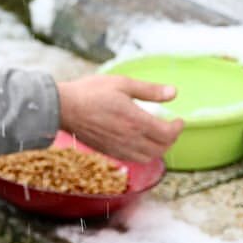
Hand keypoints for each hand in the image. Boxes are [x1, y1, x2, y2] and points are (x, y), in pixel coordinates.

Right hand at [55, 74, 184, 162]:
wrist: (64, 108)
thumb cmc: (91, 92)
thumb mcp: (123, 83)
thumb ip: (150, 90)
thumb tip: (173, 93)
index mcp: (136, 121)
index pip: (167, 133)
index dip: (177, 128)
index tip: (179, 120)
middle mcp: (130, 139)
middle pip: (161, 148)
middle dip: (171, 139)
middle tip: (171, 128)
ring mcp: (119, 148)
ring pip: (148, 157)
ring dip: (159, 149)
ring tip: (158, 137)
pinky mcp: (109, 152)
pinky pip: (134, 159)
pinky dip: (144, 154)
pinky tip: (140, 142)